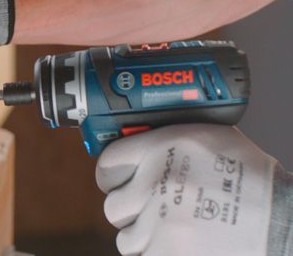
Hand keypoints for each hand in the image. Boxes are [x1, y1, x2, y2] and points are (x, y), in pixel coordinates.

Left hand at [96, 124, 276, 255]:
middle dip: (131, 212)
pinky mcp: (166, 251)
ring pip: (127, 238)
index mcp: (164, 146)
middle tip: (153, 212)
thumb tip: (137, 142)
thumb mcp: (212, 139)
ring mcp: (159, 220)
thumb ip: (169, 142)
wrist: (282, 223)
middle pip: (114, 205)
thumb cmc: (254, 182)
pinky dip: (158, 253)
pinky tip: (182, 245)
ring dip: (146, 238)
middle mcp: (156, 181)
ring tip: (175, 231)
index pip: (108, 162)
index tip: (118, 183)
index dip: (113, 176)